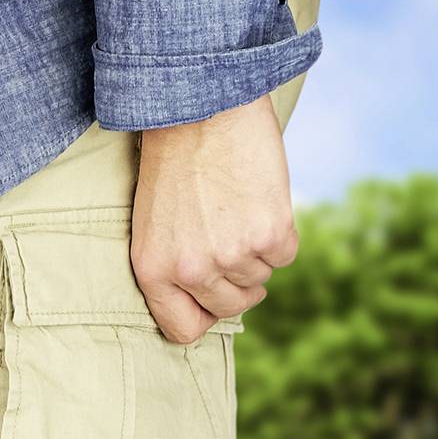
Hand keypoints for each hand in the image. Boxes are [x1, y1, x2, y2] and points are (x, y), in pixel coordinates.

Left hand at [131, 94, 297, 343]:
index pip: (183, 330)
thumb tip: (208, 303)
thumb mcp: (152, 225)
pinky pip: (285, 256)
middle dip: (237, 282)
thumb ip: (173, 268)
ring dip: (257, 251)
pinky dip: (281, 233)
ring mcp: (232, 255)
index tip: (213, 295)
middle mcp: (191, 271)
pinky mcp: (270, 233)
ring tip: (240, 210)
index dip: (204, 314)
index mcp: (153, 273)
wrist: (203, 108)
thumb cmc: (174, 163)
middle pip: (230, 307)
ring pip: (259, 279)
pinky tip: (261, 202)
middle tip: (234, 244)